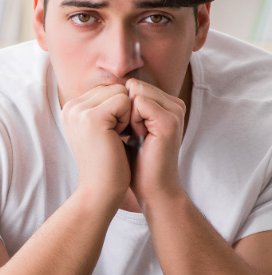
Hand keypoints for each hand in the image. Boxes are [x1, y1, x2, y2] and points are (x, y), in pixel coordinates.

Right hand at [61, 83, 131, 210]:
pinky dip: (128, 119)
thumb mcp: (102, 129)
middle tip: (114, 136)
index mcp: (71, 108)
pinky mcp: (92, 117)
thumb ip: (106, 105)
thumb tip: (126, 84)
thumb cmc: (107, 161)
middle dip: (123, 111)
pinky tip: (118, 137)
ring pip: (120, 92)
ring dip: (127, 115)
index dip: (118, 110)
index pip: (108, 89)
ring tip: (115, 137)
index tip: (110, 134)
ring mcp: (78, 111)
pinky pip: (124, 101)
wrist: (101, 188)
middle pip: (114, 88)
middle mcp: (70, 106)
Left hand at [124, 78, 186, 205]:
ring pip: (136, 92)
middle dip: (122, 109)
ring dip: (125, 115)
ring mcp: (174, 111)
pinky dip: (130, 120)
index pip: (133, 86)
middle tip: (129, 134)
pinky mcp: (169, 121)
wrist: (151, 188)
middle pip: (134, 86)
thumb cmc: (134, 162)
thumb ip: (121, 108)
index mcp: (165, 104)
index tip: (123, 130)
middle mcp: (173, 104)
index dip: (119, 107)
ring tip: (134, 136)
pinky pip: (140, 103)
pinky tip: (136, 138)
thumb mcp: (125, 129)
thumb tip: (101, 89)